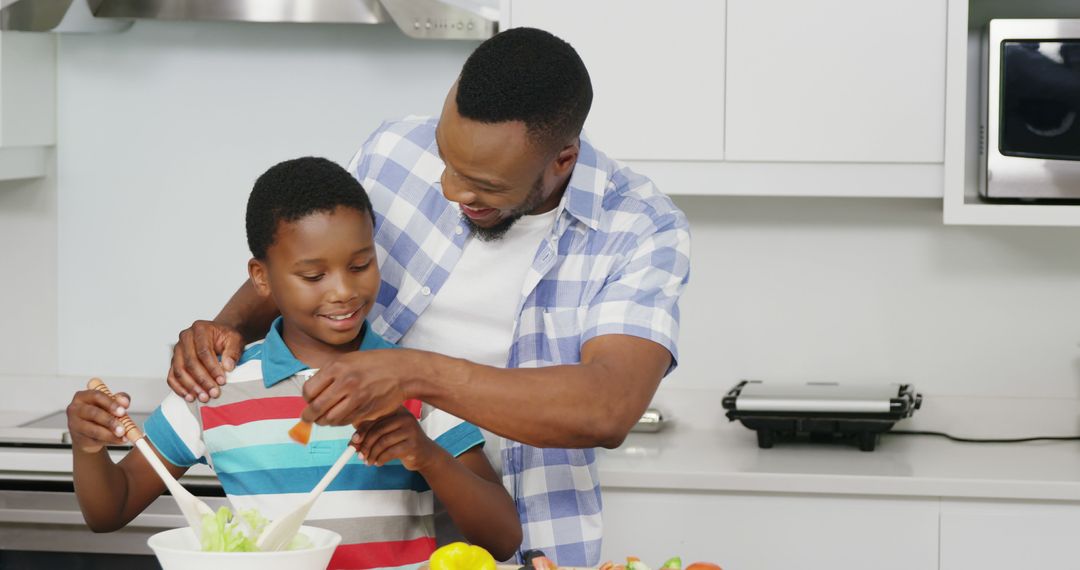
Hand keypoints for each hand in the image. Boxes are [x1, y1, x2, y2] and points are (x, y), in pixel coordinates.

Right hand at [66, 389, 131, 453]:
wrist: (90, 431)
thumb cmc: (100, 412)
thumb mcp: (111, 403)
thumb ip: (119, 399)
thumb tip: (125, 402)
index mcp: (82, 396)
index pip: (96, 396)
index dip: (111, 403)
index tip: (123, 411)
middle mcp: (75, 409)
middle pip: (93, 413)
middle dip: (110, 421)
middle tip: (123, 427)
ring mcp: (75, 425)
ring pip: (93, 430)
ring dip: (110, 434)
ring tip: (123, 435)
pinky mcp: (78, 439)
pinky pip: (95, 441)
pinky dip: (110, 441)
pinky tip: (118, 440)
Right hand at [167, 320, 243, 402]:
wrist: (219, 335)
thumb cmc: (226, 337)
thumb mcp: (235, 339)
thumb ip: (233, 352)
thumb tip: (227, 366)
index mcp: (200, 329)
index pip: (203, 351)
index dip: (212, 368)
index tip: (222, 381)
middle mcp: (185, 337)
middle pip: (190, 362)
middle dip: (202, 380)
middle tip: (213, 393)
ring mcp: (177, 349)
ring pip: (179, 370)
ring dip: (191, 386)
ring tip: (203, 397)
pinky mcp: (174, 361)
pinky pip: (172, 376)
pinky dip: (179, 388)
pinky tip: (190, 396)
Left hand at [301, 349, 418, 426]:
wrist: (403, 371)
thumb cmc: (376, 364)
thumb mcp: (349, 360)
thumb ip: (330, 374)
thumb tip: (312, 391)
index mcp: (337, 367)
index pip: (309, 390)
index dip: (306, 399)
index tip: (309, 401)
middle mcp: (344, 382)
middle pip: (316, 408)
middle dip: (309, 417)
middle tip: (308, 418)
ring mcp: (356, 397)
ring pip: (329, 419)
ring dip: (324, 421)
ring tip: (325, 418)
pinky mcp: (365, 410)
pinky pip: (344, 422)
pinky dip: (339, 422)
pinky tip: (341, 417)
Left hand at [350, 407, 443, 471]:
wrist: (425, 454)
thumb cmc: (403, 442)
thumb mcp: (388, 434)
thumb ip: (372, 434)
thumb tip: (353, 442)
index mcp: (396, 410)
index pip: (374, 418)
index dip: (362, 430)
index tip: (354, 441)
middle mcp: (405, 417)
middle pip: (377, 430)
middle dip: (365, 445)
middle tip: (360, 455)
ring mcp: (410, 430)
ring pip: (382, 442)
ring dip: (372, 454)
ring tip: (369, 461)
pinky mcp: (413, 444)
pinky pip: (390, 452)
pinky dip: (380, 459)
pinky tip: (379, 462)